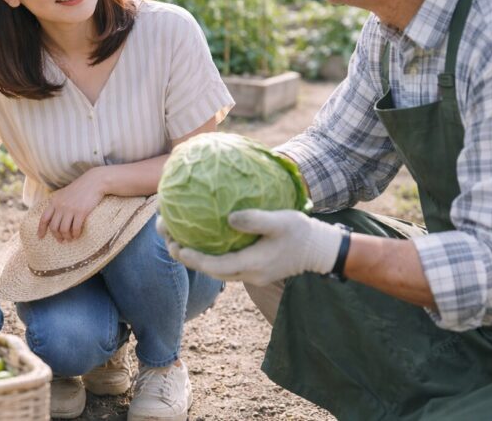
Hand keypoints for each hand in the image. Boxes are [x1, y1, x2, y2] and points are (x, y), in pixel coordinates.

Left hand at [39, 168, 106, 240]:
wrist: (94, 181)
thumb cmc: (80, 188)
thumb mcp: (64, 194)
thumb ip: (58, 203)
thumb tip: (55, 216)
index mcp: (54, 201)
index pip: (44, 218)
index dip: (41, 229)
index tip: (40, 237)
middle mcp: (60, 206)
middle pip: (54, 227)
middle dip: (56, 236)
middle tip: (61, 240)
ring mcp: (70, 209)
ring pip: (64, 229)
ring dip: (67, 237)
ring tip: (70, 239)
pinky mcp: (81, 212)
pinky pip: (75, 228)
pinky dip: (76, 234)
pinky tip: (77, 235)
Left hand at [156, 210, 343, 285]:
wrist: (323, 251)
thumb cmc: (303, 233)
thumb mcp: (281, 221)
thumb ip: (255, 220)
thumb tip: (229, 217)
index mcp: (252, 264)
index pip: (214, 266)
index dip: (192, 258)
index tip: (175, 245)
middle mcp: (248, 274)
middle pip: (209, 270)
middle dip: (186, 256)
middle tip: (168, 239)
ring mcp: (252, 274)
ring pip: (216, 269)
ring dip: (195, 257)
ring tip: (177, 239)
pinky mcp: (255, 269)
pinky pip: (225, 265)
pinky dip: (210, 255)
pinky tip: (202, 238)